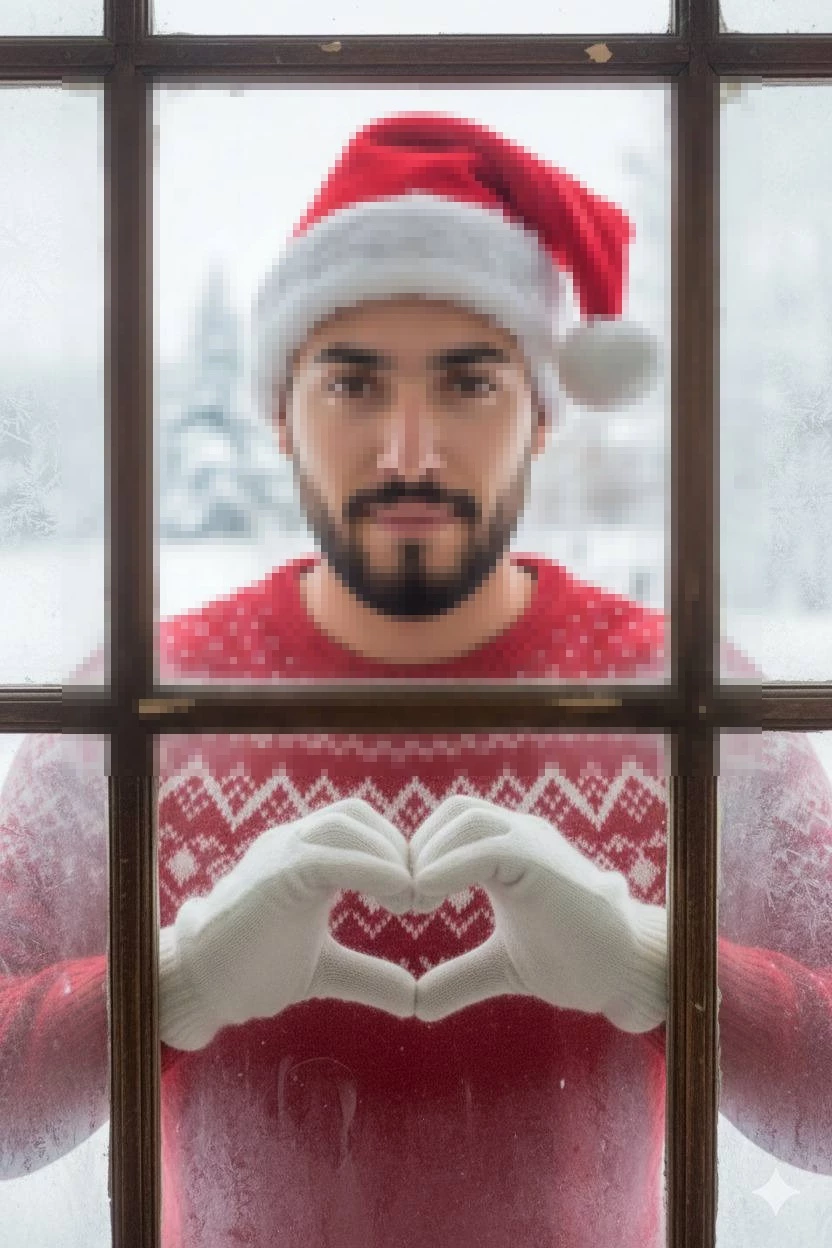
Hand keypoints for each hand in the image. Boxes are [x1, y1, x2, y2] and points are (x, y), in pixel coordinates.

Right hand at [159, 799, 415, 1049]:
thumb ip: (369, 975)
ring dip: (388, 856)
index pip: (357, 825)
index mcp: (303, 857)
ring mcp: (279, 853)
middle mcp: (290, 843)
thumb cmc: (251, 973)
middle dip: (397, 847)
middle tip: (421, 896)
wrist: (198, 987)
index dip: (394, 850)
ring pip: (344, 824)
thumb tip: (414, 998)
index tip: (420, 894)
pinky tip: (398, 895)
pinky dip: (372, 869)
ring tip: (408, 900)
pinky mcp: (274, 873)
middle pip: (355, 814)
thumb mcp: (325, 969)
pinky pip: (329, 856)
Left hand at [408, 796, 666, 1032]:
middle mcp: (522, 835)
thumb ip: (460, 976)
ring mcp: (535, 843)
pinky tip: (427, 896)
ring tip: (415, 901)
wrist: (625, 972)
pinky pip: (488, 848)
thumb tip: (417, 1004)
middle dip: (419, 848)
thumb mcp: (501, 967)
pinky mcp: (543, 861)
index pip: (453, 823)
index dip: (420, 853)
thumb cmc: (575, 961)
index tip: (399, 900)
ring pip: (468, 819)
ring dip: (430, 855)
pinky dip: (450, 867)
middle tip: (400, 899)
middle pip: (456, 811)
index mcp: (510, 850)